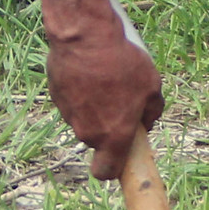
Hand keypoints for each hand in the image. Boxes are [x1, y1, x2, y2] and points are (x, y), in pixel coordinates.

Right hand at [45, 25, 164, 180]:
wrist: (85, 37)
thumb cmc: (122, 63)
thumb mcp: (152, 87)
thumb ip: (152, 112)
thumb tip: (145, 121)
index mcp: (113, 136)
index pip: (106, 172)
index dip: (113, 169)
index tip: (121, 154)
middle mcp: (87, 132)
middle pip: (98, 140)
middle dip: (108, 126)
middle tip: (121, 100)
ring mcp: (69, 114)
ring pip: (84, 118)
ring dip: (94, 106)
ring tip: (105, 78)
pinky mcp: (56, 96)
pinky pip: (72, 100)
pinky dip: (80, 91)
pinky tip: (89, 70)